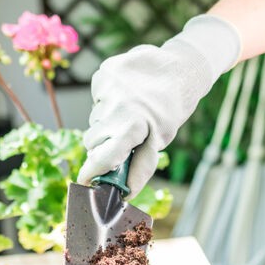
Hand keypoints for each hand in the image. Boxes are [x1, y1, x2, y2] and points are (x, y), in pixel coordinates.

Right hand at [77, 15, 240, 196]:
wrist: (180, 69)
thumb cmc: (169, 111)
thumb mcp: (159, 141)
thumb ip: (140, 167)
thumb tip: (126, 194)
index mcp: (132, 128)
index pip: (102, 157)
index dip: (90, 172)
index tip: (84, 180)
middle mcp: (116, 107)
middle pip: (92, 139)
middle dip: (103, 143)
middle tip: (123, 136)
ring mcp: (108, 87)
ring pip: (94, 118)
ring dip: (107, 119)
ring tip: (129, 110)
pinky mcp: (104, 72)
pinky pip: (96, 97)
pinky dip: (107, 99)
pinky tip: (126, 94)